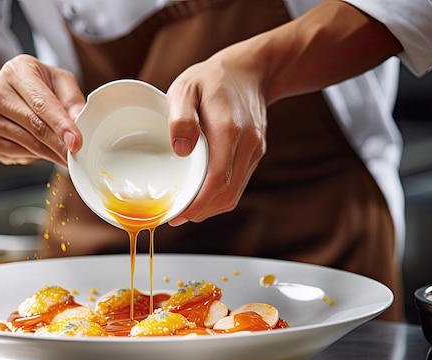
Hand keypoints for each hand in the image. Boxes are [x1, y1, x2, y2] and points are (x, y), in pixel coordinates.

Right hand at [0, 54, 85, 164]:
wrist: (3, 95)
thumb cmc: (36, 86)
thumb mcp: (58, 81)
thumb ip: (72, 98)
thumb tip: (79, 120)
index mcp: (16, 72)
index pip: (42, 103)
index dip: (61, 125)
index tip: (76, 143)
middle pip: (35, 127)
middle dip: (60, 146)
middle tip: (78, 157)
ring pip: (29, 145)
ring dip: (52, 155)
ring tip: (66, 156)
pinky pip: (19, 154)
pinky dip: (37, 157)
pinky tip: (45, 151)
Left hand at [166, 42, 266, 225]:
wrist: (250, 71)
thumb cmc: (212, 79)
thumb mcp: (186, 87)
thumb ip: (180, 117)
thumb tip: (180, 150)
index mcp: (229, 129)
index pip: (217, 179)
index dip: (198, 204)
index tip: (177, 215)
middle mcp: (247, 144)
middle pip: (227, 193)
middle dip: (201, 212)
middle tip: (176, 217)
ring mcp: (254, 150)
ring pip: (234, 193)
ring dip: (211, 207)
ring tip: (186, 210)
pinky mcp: (255, 154)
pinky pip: (238, 183)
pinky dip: (220, 196)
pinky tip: (202, 195)